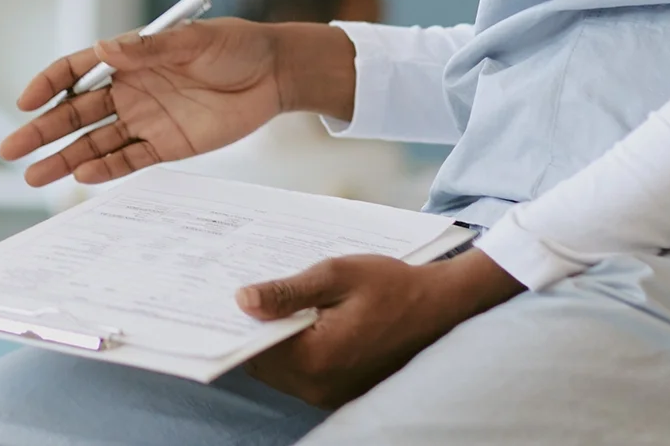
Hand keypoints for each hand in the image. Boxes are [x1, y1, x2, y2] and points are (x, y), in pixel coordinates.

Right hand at [0, 19, 355, 185]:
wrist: (275, 74)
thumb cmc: (234, 46)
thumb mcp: (194, 40)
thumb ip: (151, 48)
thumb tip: (107, 48)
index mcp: (130, 57)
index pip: (76, 70)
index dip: (49, 85)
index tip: (25, 102)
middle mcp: (130, 90)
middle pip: (75, 113)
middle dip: (42, 131)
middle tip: (11, 149)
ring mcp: (146, 120)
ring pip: (94, 142)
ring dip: (64, 158)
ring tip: (33, 175)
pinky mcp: (168, 146)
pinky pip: (129, 160)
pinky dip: (104, 170)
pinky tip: (81, 177)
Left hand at [238, 249, 523, 409]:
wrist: (442, 307)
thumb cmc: (392, 285)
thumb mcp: (336, 275)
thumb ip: (287, 291)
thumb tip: (241, 301)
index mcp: (317, 358)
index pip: (256, 348)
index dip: (239, 322)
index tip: (226, 296)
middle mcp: (320, 387)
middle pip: (265, 362)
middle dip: (256, 330)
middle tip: (248, 292)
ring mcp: (332, 394)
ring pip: (282, 370)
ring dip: (275, 340)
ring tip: (274, 302)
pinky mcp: (341, 392)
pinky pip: (303, 374)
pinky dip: (295, 349)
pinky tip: (299, 320)